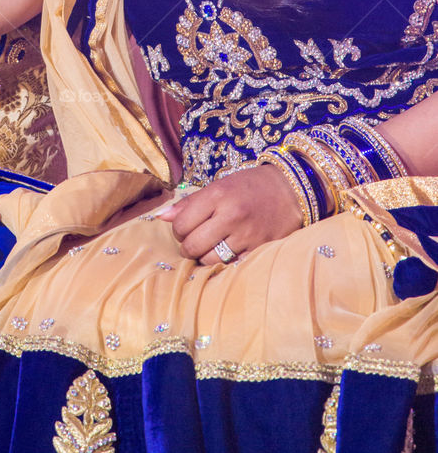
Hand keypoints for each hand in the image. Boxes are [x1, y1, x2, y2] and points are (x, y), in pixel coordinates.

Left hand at [158, 165, 302, 263]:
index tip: (185, 228)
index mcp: (217, 195)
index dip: (178, 230)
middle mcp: (231, 215)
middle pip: (193, 245)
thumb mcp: (219, 186)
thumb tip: (161, 217)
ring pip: (209, 260)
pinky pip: (231, 266)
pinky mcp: (260, 249)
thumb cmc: (250, 187)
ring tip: (211, 248)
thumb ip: (190, 203)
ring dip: (205, 258)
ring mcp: (246, 235)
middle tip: (195, 242)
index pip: (181, 224)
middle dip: (188, 247)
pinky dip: (225, 264)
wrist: (290, 190)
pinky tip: (227, 254)